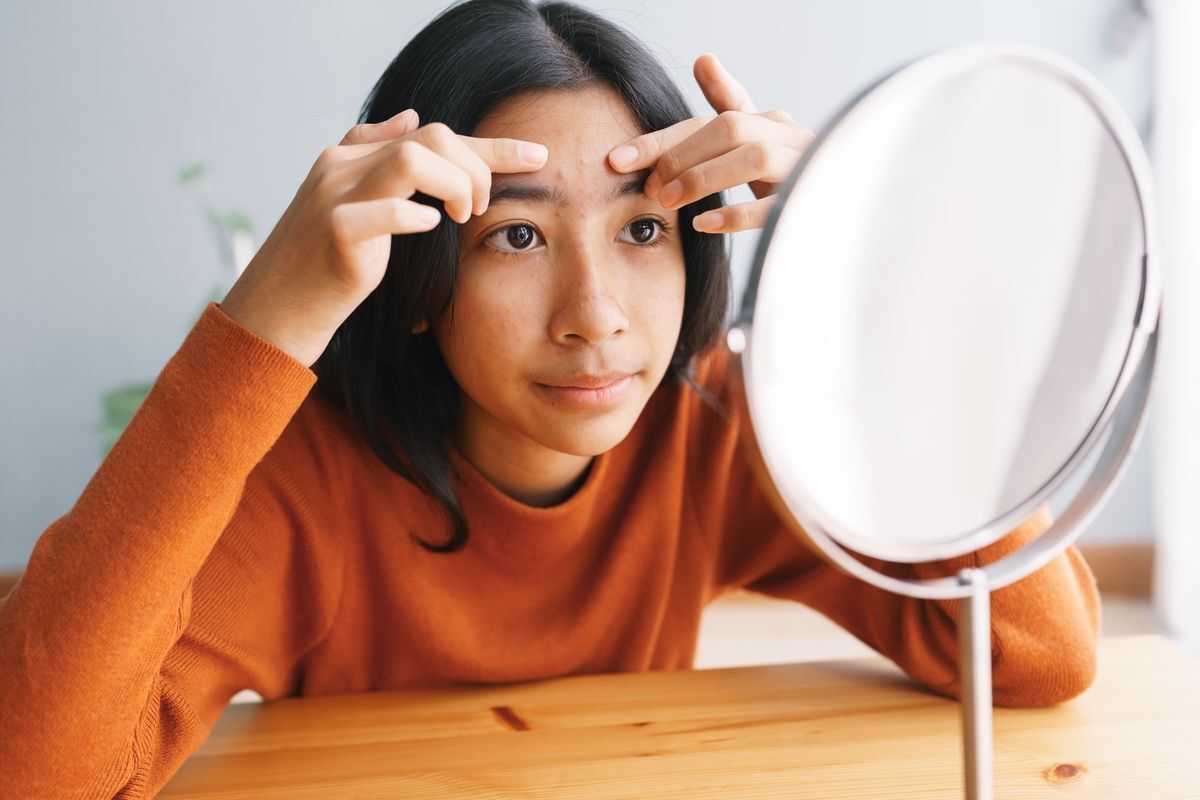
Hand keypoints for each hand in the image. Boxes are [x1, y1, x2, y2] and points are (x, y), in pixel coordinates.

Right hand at [219, 110, 548, 366]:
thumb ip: (377, 159)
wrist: (273, 310)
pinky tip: (431, 227)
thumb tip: (410, 116)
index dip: (491, 146)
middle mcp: (341, 166)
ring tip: (461, 217)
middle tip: (481, 209)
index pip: (432, 133)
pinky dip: (417, 216)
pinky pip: (387, 210)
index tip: (538, 158)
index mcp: (350, 155)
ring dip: (456, 185)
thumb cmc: (321, 263)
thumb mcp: (349, 202)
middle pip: (432, 138)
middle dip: (477, 168)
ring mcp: (335, 197)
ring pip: (415, 158)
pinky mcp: (336, 234)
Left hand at [607, 53, 813, 233]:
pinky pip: (775, 205)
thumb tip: (704, 58)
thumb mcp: (758, 143)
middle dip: (682, 156)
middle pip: (729, 128)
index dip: (663, 138)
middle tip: (650, 187)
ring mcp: (805, 165)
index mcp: (770, 122)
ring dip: (703, 177)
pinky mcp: (814, 199)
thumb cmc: (795, 176)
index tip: (617, 159)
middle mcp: (788, 135)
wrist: (851, 208)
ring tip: (670, 201)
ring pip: (752, 157)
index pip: (710, 120)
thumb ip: (729, 106)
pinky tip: (705, 223)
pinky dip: (737, 215)